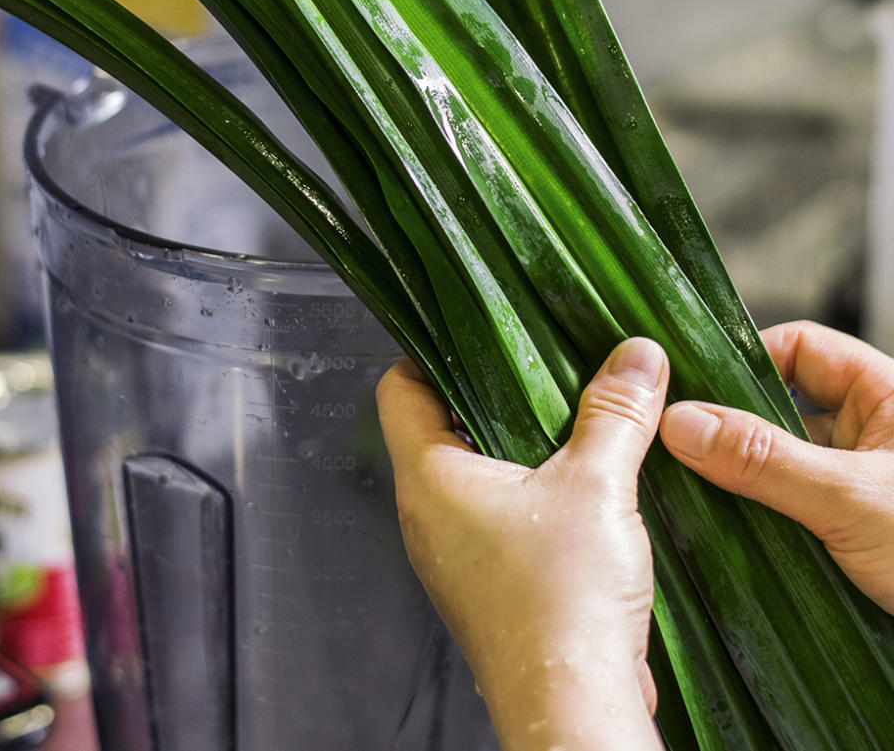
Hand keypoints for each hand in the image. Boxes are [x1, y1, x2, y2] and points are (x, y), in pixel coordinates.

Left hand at [376, 338, 667, 750]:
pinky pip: (501, 516)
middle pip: (443, 425)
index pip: (400, 388)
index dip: (434, 351)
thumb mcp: (597, 485)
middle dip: (497, 393)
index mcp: (430, 478)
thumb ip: (616, 413)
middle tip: (545, 367)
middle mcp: (430, 514)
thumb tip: (637, 356)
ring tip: (576, 421)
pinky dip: (536, 493)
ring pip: (478, 473)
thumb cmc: (561, 606)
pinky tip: (587, 486)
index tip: (483, 331)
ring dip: (524, 447)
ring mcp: (456, 553)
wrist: (573, 707)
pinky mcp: (489, 584)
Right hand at [660, 321, 893, 612]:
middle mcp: (872, 433)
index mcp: (886, 395)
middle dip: (734, 428)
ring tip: (695, 491)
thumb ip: (765, 459)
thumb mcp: (852, 499)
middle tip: (679, 445)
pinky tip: (727, 534)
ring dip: (743, 479)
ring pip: (781, 462)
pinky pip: (790, 509)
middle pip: (782, 406)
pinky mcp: (851, 533)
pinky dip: (760, 519)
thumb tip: (683, 422)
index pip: (799, 347)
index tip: (690, 388)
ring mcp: (861, 484)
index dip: (745, 360)